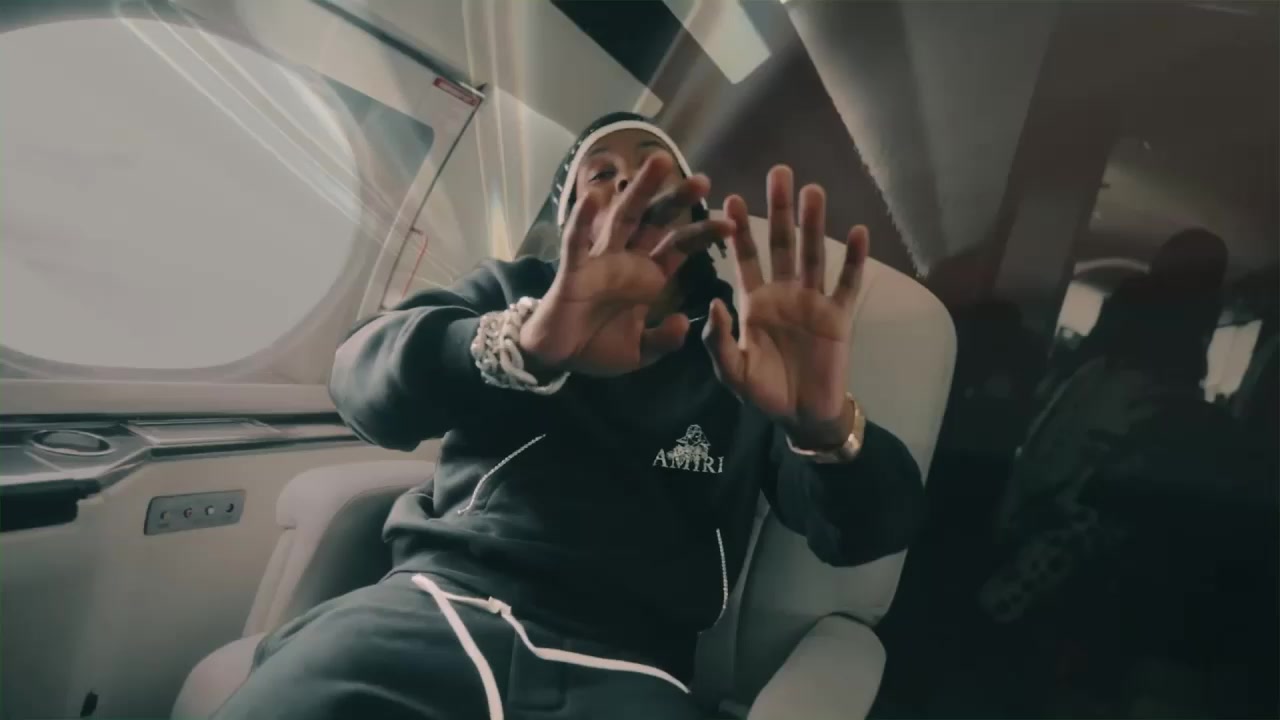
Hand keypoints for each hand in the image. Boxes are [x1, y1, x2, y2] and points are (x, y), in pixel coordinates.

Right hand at [520, 155, 733, 376]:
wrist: (559, 359)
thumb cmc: (599, 346)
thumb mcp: (641, 352)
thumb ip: (663, 340)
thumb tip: (683, 323)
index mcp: (648, 276)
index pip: (680, 246)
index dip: (703, 234)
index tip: (731, 224)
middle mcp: (628, 259)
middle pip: (655, 221)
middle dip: (677, 199)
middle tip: (703, 180)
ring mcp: (600, 260)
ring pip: (622, 217)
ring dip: (640, 190)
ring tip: (660, 162)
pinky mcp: (573, 269)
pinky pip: (578, 241)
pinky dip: (584, 219)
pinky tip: (595, 197)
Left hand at [703, 166, 869, 448]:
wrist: (801, 416)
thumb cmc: (764, 393)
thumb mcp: (732, 371)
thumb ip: (718, 340)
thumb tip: (712, 300)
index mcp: (754, 303)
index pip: (744, 259)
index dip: (738, 231)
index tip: (727, 198)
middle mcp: (784, 293)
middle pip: (781, 244)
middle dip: (778, 210)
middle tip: (779, 173)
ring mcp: (813, 301)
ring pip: (813, 254)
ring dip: (813, 224)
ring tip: (813, 191)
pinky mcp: (838, 316)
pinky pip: (847, 283)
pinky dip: (853, 258)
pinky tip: (858, 231)